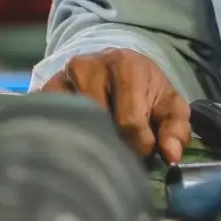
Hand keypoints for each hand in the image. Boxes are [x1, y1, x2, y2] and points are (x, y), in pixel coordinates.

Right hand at [37, 49, 191, 164]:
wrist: (115, 67)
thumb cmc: (144, 90)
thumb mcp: (168, 104)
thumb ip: (176, 129)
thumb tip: (171, 156)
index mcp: (124, 65)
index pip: (128, 122)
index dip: (139, 146)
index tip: (144, 151)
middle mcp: (87, 66)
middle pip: (98, 125)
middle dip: (114, 147)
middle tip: (122, 154)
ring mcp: (61, 79)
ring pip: (73, 127)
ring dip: (88, 145)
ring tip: (101, 148)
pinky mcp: (43, 93)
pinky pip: (49, 125)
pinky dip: (64, 140)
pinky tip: (77, 146)